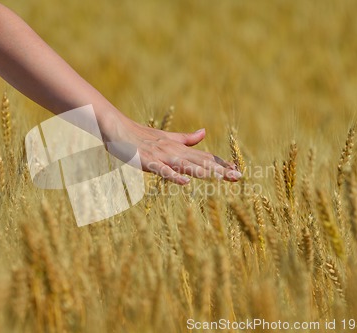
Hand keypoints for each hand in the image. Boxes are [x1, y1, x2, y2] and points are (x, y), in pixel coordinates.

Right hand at [99, 109, 241, 184]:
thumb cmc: (141, 135)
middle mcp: (174, 151)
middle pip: (200, 161)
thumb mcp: (167, 137)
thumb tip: (204, 132)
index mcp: (179, 147)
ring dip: (202, 172)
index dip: (221, 164)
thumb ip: (186, 138)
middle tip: (238, 177)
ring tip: (219, 179)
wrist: (118, 129)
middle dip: (219, 170)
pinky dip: (174, 176)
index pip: (204, 156)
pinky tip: (185, 182)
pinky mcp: (148, 161)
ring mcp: (161, 156)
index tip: (237, 170)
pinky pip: (162, 170)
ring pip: (185, 165)